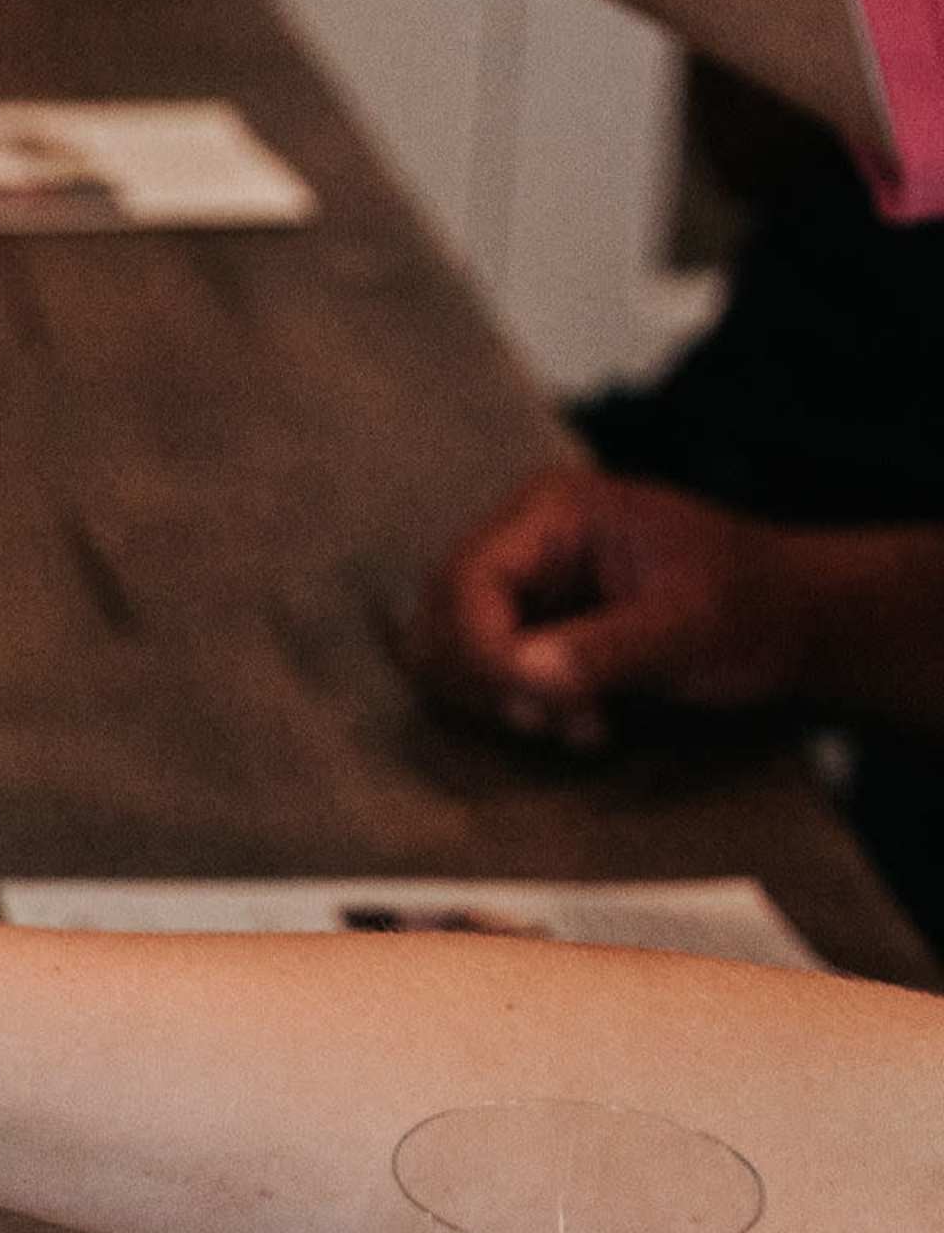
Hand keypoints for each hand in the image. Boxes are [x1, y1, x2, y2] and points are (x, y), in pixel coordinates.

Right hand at [408, 459, 824, 749]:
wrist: (790, 617)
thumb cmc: (754, 604)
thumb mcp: (690, 625)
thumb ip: (606, 647)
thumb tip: (524, 675)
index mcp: (554, 511)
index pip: (468, 579)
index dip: (482, 651)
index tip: (535, 707)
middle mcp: (523, 536)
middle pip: (441, 613)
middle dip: (490, 679)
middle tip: (564, 718)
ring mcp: (523, 579)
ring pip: (449, 646)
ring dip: (503, 698)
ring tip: (584, 721)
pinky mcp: (531, 620)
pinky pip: (481, 669)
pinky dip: (516, 704)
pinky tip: (580, 718)